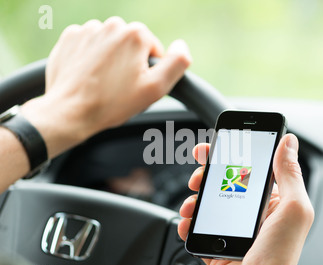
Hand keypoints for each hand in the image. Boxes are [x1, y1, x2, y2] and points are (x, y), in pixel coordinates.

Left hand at [20, 17, 190, 157]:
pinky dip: (91, 58)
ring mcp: (88, 30)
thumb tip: (181, 46)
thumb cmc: (112, 103)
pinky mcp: (70, 38)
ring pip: (110, 45)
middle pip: (131, 45)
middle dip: (129, 63)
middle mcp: (112, 26)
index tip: (136, 85)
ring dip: (110, 60)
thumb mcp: (156, 88)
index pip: (153, 49)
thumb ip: (177, 63)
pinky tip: (88, 76)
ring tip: (102, 83)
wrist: (70, 112)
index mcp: (135, 35)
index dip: (148, 70)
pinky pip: (89, 45)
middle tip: (119, 86)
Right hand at [178, 134, 313, 264]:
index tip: (216, 145)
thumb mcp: (293, 209)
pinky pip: (198, 225)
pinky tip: (188, 222)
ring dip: (194, 199)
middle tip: (198, 176)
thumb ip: (289, 174)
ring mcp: (233, 228)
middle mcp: (253, 213)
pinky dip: (188, 222)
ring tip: (191, 205)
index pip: (250, 168)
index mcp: (273, 202)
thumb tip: (288, 142)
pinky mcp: (217, 242)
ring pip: (207, 202)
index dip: (232, 154)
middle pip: (223, 183)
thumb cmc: (278, 258)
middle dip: (206, 175)